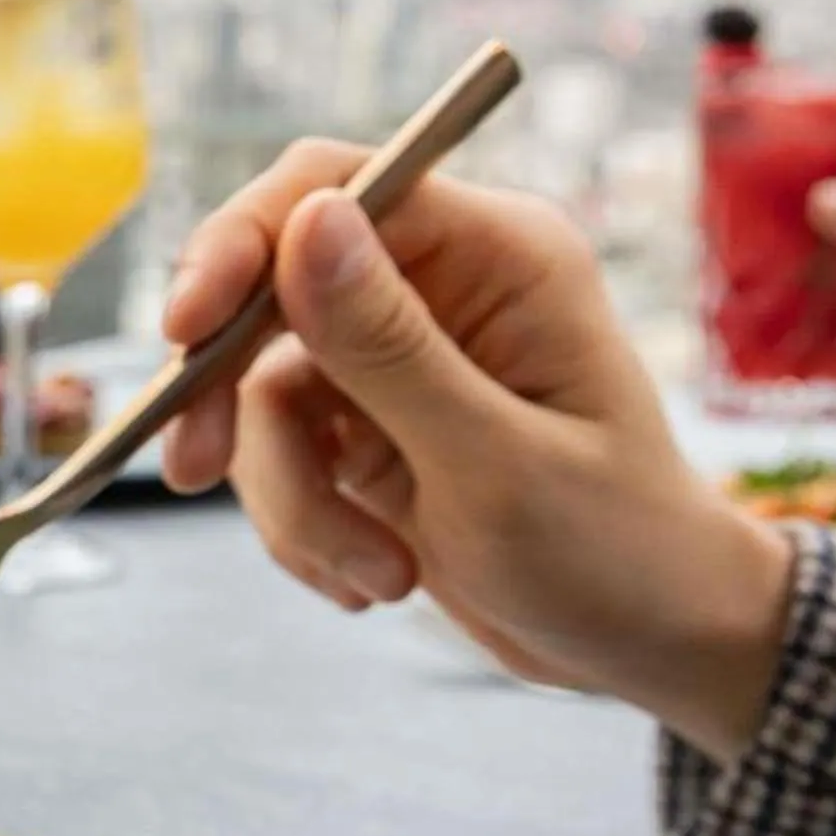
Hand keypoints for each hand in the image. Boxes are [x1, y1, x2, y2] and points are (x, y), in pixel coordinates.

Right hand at [161, 140, 793, 759]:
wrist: (648, 647)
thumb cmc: (616, 552)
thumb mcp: (494, 461)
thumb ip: (388, 346)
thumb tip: (304, 222)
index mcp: (496, 255)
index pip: (334, 188)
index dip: (245, 242)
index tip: (186, 330)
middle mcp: (440, 287)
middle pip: (269, 285)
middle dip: (227, 392)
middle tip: (196, 469)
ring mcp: (396, 359)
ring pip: (261, 391)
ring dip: (292, 497)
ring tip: (375, 576)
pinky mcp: (366, 426)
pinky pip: (277, 455)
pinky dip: (303, 526)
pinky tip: (369, 579)